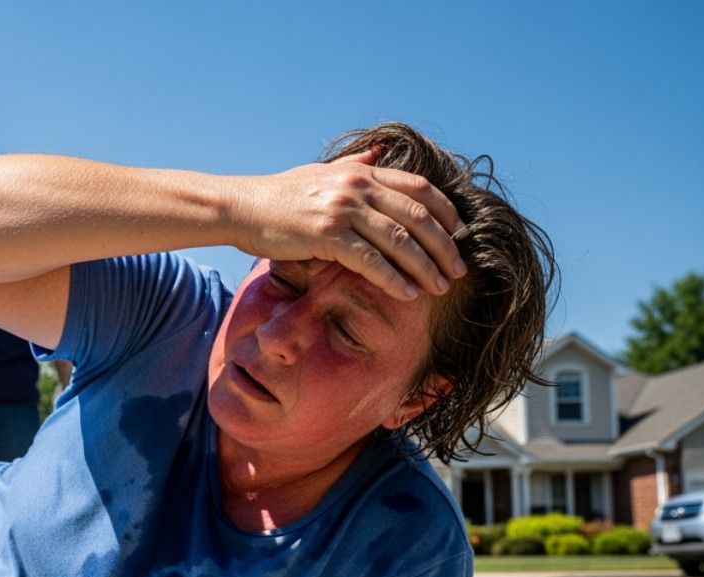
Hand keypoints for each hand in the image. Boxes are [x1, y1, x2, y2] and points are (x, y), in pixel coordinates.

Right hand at [231, 151, 466, 301]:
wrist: (241, 207)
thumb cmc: (279, 195)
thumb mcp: (320, 172)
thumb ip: (354, 164)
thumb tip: (378, 155)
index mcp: (362, 172)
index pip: (419, 189)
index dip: (447, 213)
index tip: (462, 236)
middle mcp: (358, 186)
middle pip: (418, 216)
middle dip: (444, 246)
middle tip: (459, 270)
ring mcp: (343, 209)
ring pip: (399, 240)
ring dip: (425, 266)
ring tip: (440, 287)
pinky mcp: (327, 235)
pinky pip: (370, 260)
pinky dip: (393, 278)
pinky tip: (406, 294)